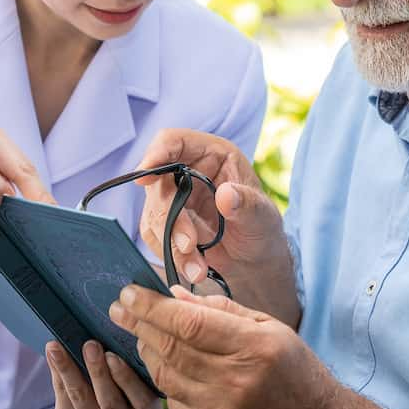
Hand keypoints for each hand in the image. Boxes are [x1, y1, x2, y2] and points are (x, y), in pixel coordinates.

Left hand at [45, 341, 162, 408]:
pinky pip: (64, 400)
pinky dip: (57, 374)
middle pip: (109, 403)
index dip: (125, 378)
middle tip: (89, 345)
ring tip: (58, 347)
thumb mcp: (141, 374)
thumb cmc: (131, 375)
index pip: (141, 400)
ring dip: (68, 371)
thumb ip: (134, 361)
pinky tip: (52, 355)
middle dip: (97, 372)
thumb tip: (112, 331)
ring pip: (81, 401)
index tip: (113, 355)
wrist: (109, 398)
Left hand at [109, 285, 338, 408]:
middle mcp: (235, 383)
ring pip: (164, 376)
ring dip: (148, 351)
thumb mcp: (269, 327)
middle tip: (119, 308)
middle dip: (139, 325)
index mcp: (254, 348)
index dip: (152, 307)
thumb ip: (221, 308)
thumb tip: (173, 294)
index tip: (129, 293)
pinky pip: (173, 402)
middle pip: (170, 348)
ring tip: (142, 334)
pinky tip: (169, 367)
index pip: (189, 323)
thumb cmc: (294, 371)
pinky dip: (166, 381)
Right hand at [136, 129, 297, 323]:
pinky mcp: (166, 222)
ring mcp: (174, 196)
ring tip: (198, 267)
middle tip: (189, 244)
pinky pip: (155, 235)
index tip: (145, 176)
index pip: (174, 141)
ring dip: (171, 243)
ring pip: (153, 213)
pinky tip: (192, 268)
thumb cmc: (261, 228)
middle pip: (158, 184)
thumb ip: (247, 204)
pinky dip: (170, 254)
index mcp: (212, 154)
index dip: (156, 153)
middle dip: (169, 218)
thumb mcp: (262, 216)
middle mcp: (188, 171)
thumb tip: (226, 194)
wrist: (254, 260)